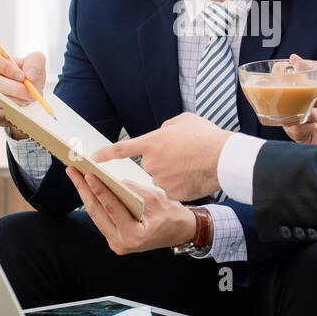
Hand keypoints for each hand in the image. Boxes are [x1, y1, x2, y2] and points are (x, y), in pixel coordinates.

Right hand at [0, 47, 45, 136]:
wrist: (23, 98)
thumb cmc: (25, 77)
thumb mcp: (34, 65)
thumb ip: (35, 62)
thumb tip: (29, 75)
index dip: (5, 67)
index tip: (22, 76)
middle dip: (14, 89)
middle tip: (30, 94)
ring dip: (13, 102)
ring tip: (26, 102)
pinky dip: (6, 112)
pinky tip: (15, 109)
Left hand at [64, 167, 196, 254]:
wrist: (180, 231)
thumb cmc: (172, 216)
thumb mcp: (154, 198)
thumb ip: (131, 190)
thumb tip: (110, 180)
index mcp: (133, 236)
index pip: (111, 209)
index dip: (99, 190)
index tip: (88, 174)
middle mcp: (121, 243)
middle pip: (97, 212)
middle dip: (83, 189)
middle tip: (72, 171)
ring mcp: (116, 242)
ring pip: (96, 215)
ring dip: (86, 194)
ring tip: (75, 176)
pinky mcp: (114, 237)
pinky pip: (101, 217)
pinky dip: (95, 201)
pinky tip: (87, 187)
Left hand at [90, 113, 229, 200]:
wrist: (224, 158)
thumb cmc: (207, 136)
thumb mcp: (184, 121)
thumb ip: (167, 128)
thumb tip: (162, 134)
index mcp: (152, 142)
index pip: (122, 149)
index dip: (106, 154)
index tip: (92, 158)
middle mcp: (152, 162)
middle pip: (149, 166)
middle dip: (161, 162)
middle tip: (179, 157)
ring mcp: (161, 179)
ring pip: (160, 179)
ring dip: (172, 174)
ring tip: (192, 166)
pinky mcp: (172, 193)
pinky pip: (172, 191)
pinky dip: (181, 186)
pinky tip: (194, 178)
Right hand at [280, 54, 316, 146]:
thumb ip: (312, 70)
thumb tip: (293, 57)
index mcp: (298, 88)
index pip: (279, 77)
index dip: (278, 74)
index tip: (286, 75)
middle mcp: (291, 103)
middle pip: (273, 96)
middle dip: (286, 96)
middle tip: (303, 97)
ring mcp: (292, 118)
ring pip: (284, 114)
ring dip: (305, 113)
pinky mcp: (296, 134)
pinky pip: (293, 129)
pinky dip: (307, 126)